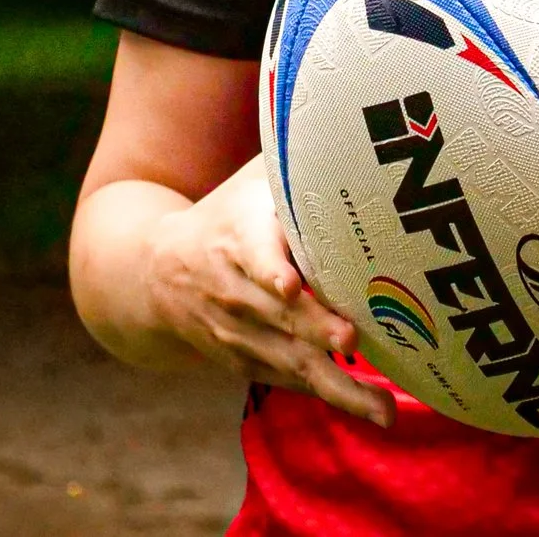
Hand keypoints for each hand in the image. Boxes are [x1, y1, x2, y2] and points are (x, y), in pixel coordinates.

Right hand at [144, 162, 394, 426]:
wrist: (156, 275)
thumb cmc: (227, 215)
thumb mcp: (250, 181)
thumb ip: (295, 162)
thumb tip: (355, 130)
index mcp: (236, 238)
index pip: (251, 253)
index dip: (269, 268)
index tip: (287, 283)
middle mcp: (235, 291)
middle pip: (278, 315)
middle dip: (315, 329)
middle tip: (352, 338)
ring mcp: (239, 333)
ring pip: (288, 361)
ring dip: (336, 385)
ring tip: (382, 408)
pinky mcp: (247, 362)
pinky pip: (289, 381)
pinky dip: (327, 394)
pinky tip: (370, 408)